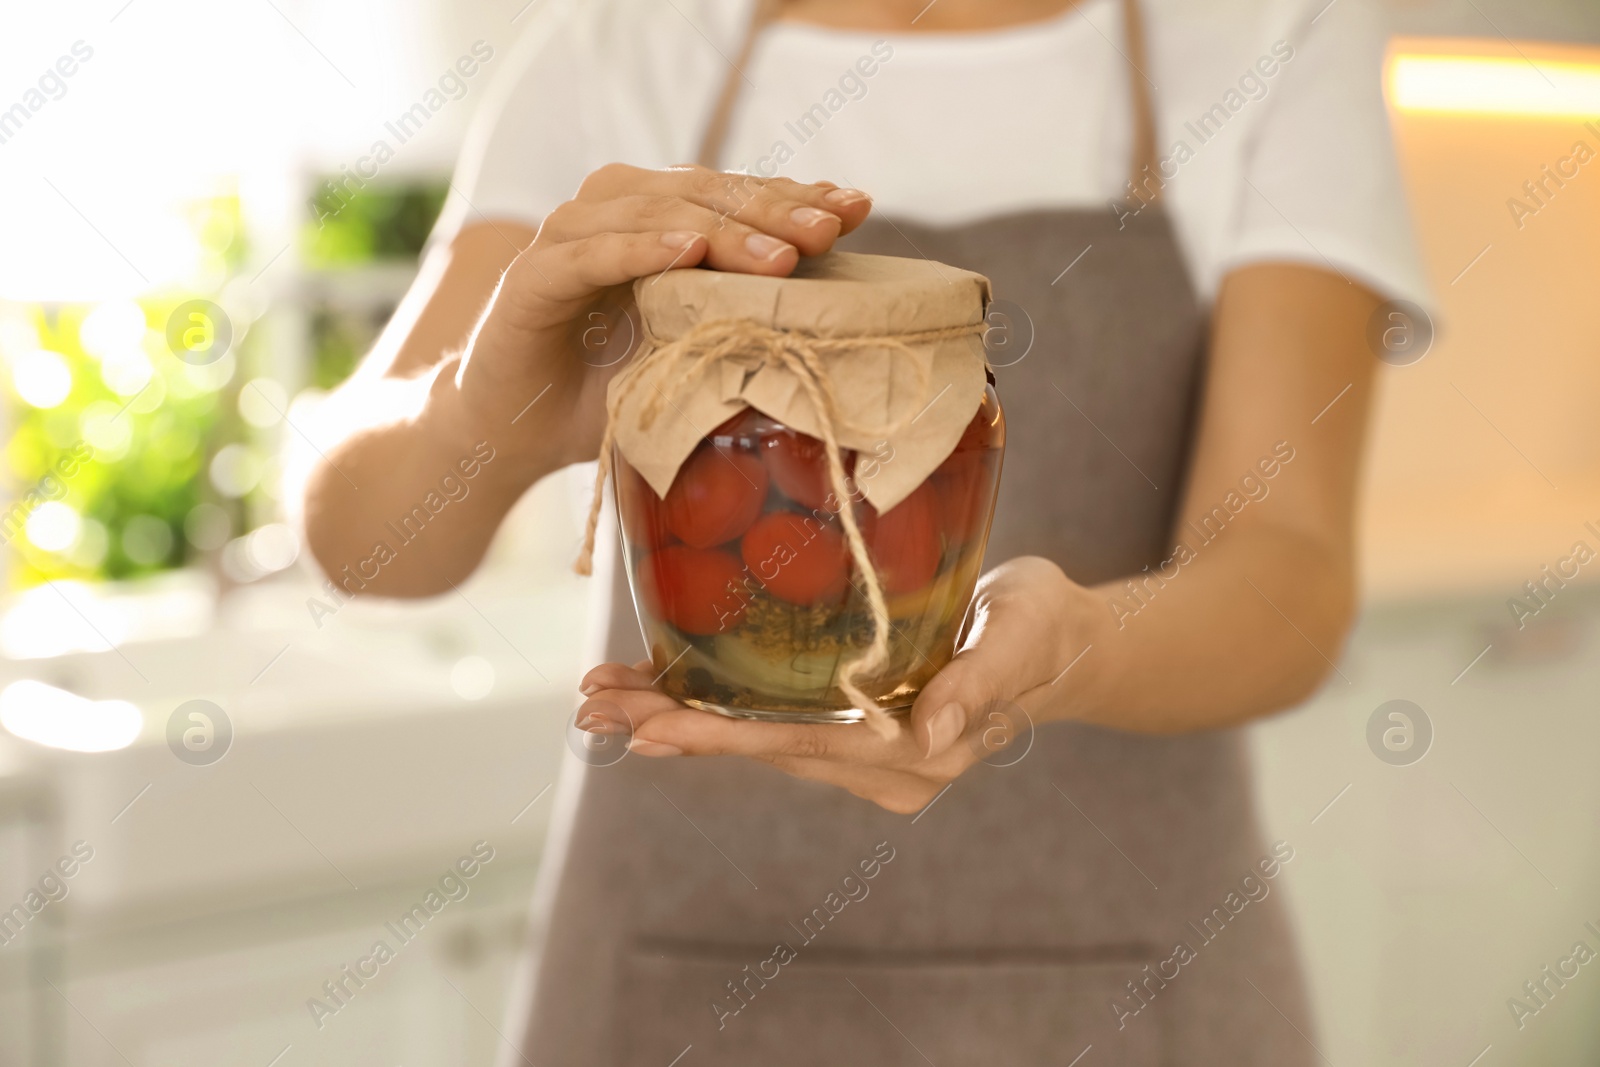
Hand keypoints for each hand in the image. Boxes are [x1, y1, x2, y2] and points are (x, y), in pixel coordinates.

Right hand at [454, 164, 873, 466]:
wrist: (513, 433)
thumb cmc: (607, 391)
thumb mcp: (689, 352)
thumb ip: (738, 321)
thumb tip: (837, 322)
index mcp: (656, 221)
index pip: (735, 195)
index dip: (795, 196)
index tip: (858, 208)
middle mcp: (612, 212)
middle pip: (704, 194)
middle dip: (774, 210)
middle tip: (831, 231)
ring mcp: (568, 238)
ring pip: (655, 215)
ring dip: (722, 231)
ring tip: (781, 255)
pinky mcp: (531, 278)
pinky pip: (589, 253)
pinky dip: (638, 249)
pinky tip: (686, 252)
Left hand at [576, 558, 1100, 812]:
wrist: (1062, 644)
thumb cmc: (1045, 631)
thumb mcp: (1021, 639)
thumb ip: (978, 686)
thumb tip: (928, 730)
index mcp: (918, 757)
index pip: (802, 746)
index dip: (722, 735)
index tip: (650, 726)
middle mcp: (882, 769)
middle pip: (762, 750)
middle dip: (674, 728)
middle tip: (592, 708)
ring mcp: (865, 755)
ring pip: (757, 741)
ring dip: (680, 720)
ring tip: (603, 698)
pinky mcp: (854, 730)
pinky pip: (773, 725)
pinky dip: (715, 709)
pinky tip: (660, 691)